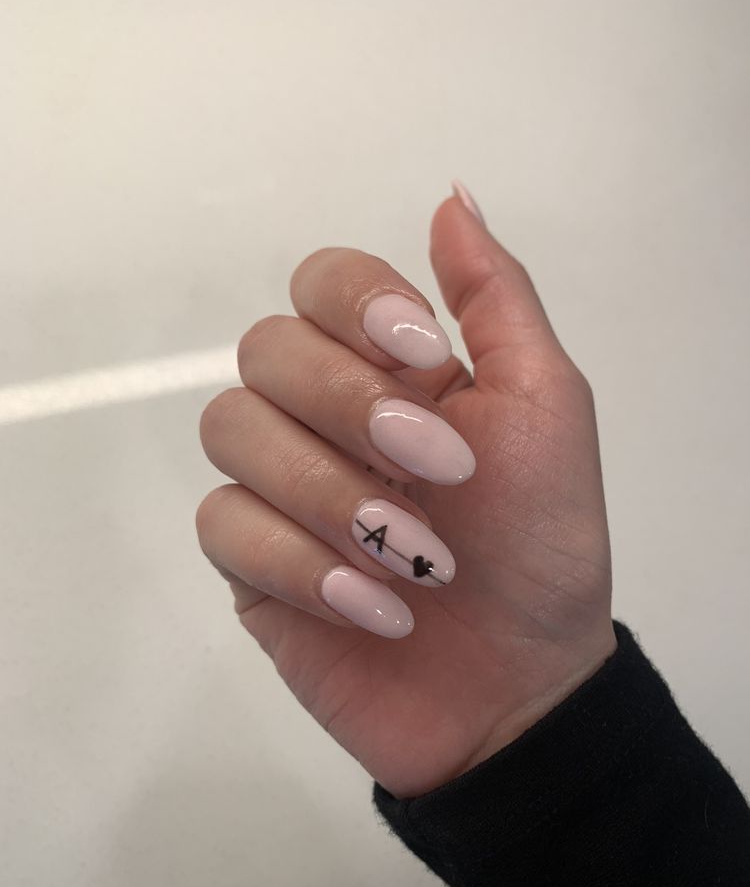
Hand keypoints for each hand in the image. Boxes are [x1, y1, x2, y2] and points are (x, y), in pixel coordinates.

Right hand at [196, 187, 615, 798]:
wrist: (521, 688)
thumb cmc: (543, 546)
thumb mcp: (546, 408)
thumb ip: (497, 301)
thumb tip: (451, 198)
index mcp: (390, 369)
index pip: (320, 282)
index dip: (354, 303)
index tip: (426, 359)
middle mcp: (322, 414)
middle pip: (266, 351)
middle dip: (349, 407)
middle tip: (439, 474)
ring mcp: (279, 486)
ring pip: (231, 430)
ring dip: (330, 493)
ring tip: (413, 558)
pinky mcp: (251, 562)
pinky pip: (224, 524)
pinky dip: (301, 564)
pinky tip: (376, 607)